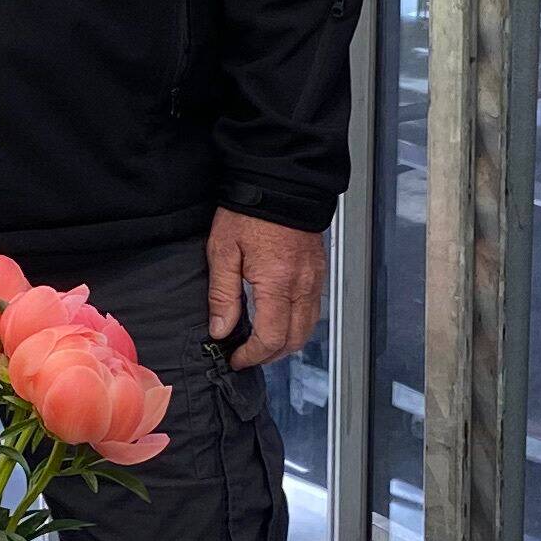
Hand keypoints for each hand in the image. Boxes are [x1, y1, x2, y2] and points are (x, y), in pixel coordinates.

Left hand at [205, 208, 326, 369]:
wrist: (279, 182)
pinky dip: (297, 323)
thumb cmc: (250, 210)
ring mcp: (314, 279)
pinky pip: (313, 309)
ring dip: (286, 342)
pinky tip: (278, 318)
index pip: (271, 338)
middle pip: (294, 340)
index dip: (253, 355)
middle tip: (247, 355)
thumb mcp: (223, 251)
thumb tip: (221, 329)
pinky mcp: (318, 271)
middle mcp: (302, 285)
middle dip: (270, 355)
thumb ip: (223, 295)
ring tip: (261, 341)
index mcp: (277, 283)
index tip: (236, 358)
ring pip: (308, 327)